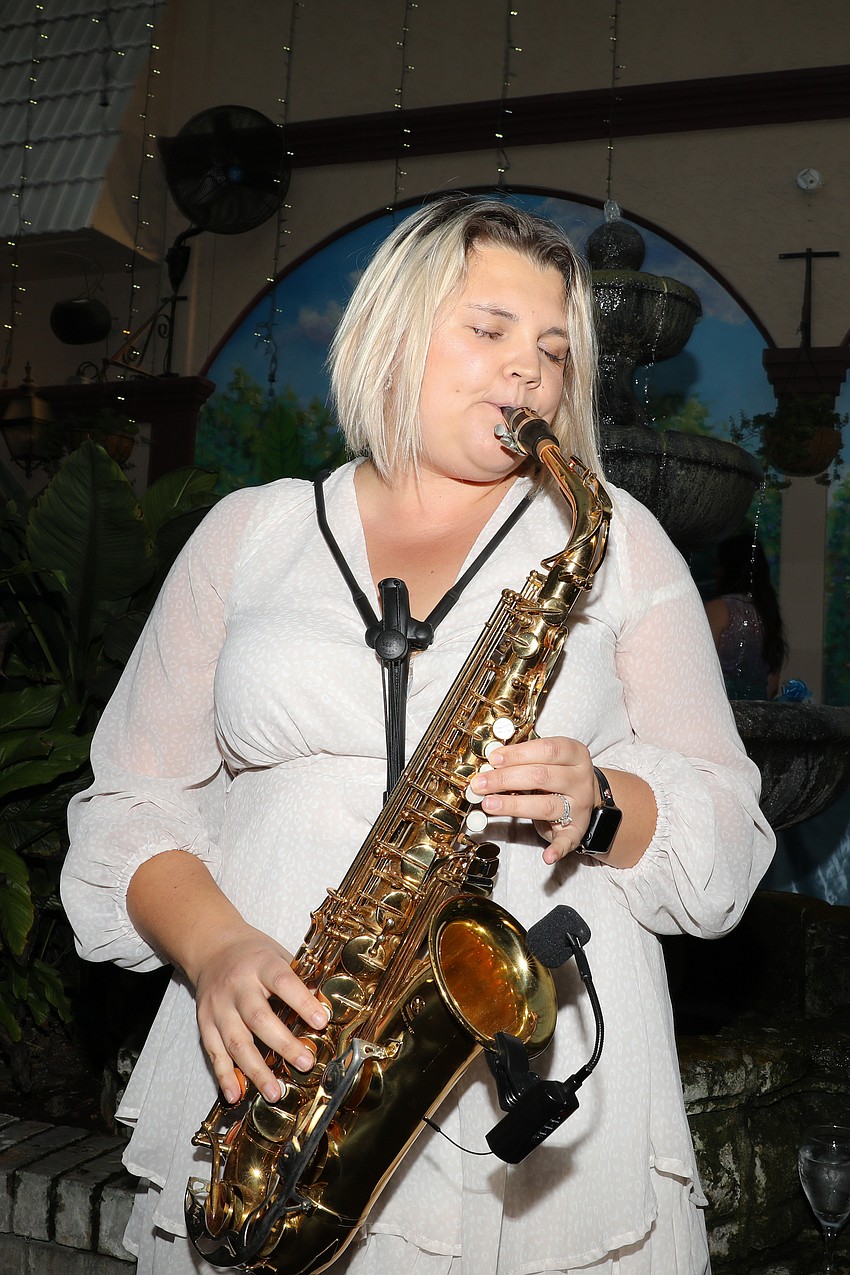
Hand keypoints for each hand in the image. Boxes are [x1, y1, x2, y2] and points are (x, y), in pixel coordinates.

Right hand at [193, 921, 329, 1105]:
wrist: (211, 948)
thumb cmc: (250, 954)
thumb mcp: (278, 955)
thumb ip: (298, 979)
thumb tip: (325, 1006)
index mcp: (261, 965)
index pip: (283, 982)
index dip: (303, 1002)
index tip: (321, 1021)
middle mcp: (237, 986)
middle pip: (259, 1018)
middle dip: (284, 1044)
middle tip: (305, 1063)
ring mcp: (219, 1007)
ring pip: (237, 1042)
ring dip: (256, 1070)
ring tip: (274, 1091)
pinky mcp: (205, 1023)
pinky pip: (214, 1053)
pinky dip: (224, 1076)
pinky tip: (235, 1094)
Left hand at [469, 735, 597, 864]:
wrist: (589, 799)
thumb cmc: (559, 775)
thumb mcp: (548, 760)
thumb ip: (524, 759)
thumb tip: (492, 763)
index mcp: (575, 755)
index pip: (547, 750)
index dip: (518, 754)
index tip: (494, 759)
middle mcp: (580, 780)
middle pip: (541, 776)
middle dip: (505, 779)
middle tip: (480, 783)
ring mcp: (579, 806)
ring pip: (546, 806)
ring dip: (514, 806)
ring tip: (489, 805)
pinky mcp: (576, 830)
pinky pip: (567, 841)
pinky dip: (557, 849)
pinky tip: (547, 856)